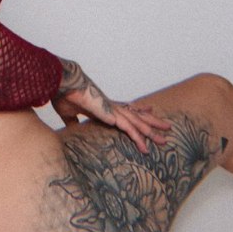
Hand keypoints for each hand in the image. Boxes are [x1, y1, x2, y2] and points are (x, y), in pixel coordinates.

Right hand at [53, 59, 171, 153]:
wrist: (66, 84)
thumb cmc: (65, 95)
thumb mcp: (69, 113)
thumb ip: (73, 123)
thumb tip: (71, 130)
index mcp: (105, 106)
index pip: (127, 108)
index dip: (139, 110)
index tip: (149, 109)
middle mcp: (113, 107)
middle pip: (138, 116)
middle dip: (152, 122)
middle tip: (167, 127)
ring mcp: (114, 111)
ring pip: (138, 123)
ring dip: (151, 132)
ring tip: (164, 140)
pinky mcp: (111, 116)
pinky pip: (128, 129)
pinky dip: (137, 138)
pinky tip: (145, 146)